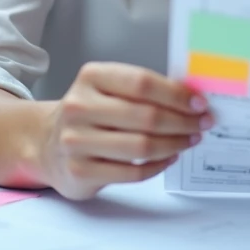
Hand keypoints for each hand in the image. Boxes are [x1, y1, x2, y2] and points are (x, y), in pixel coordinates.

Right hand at [37, 62, 212, 199]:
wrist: (47, 144)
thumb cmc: (89, 114)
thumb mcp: (108, 89)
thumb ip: (143, 90)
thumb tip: (191, 96)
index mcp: (91, 77)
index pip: (142, 82)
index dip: (176, 94)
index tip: (199, 103)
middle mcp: (79, 106)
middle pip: (145, 116)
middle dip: (182, 121)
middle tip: (202, 124)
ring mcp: (76, 141)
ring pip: (141, 146)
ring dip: (175, 144)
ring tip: (189, 140)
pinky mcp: (80, 171)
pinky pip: (132, 172)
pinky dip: (158, 166)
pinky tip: (169, 157)